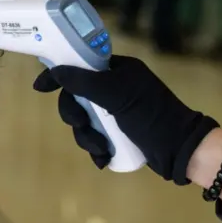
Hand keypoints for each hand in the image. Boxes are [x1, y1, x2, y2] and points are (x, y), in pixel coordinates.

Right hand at [33, 55, 218, 183]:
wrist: (181, 150)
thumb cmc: (152, 116)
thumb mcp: (116, 94)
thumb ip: (84, 81)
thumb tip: (56, 70)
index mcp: (116, 70)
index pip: (79, 65)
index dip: (58, 74)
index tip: (40, 87)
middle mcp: (114, 88)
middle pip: (76, 98)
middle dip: (75, 115)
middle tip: (80, 123)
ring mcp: (115, 111)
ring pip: (83, 121)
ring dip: (86, 137)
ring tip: (100, 148)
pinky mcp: (117, 133)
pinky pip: (93, 137)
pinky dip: (96, 148)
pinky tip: (104, 158)